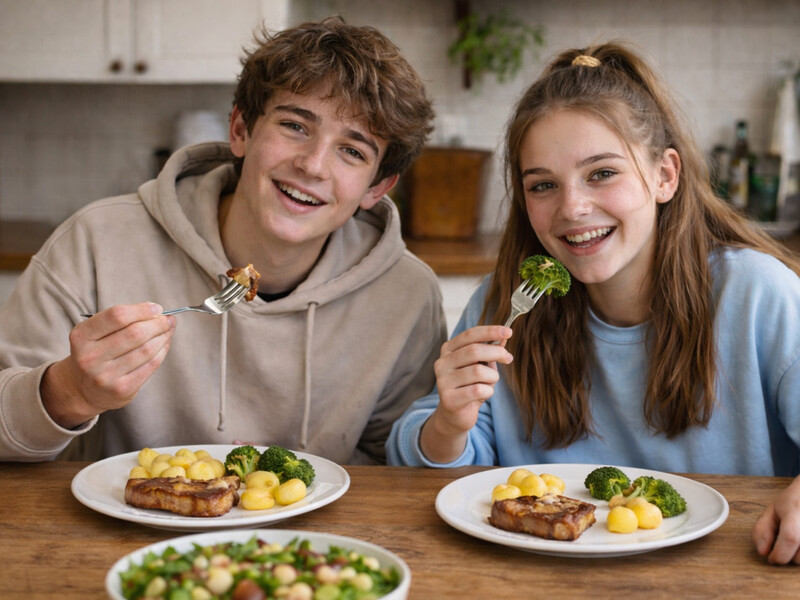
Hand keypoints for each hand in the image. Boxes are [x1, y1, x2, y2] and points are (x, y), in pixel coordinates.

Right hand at [41, 303, 175, 428]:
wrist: (86, 391)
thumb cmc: (98, 353)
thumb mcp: (96, 333)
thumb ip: (122, 320)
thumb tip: (159, 312)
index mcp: (81, 336)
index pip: (117, 316)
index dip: (142, 310)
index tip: (157, 308)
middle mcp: (90, 357)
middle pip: (135, 333)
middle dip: (158, 324)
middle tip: (168, 320)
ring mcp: (105, 375)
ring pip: (146, 349)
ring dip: (163, 337)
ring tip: (168, 330)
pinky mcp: (121, 389)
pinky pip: (150, 365)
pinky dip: (162, 351)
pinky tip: (164, 344)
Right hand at [420, 325, 511, 462]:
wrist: (455, 416)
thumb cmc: (469, 387)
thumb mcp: (480, 366)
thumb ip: (490, 351)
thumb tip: (504, 337)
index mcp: (448, 350)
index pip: (470, 335)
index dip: (490, 331)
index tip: (509, 331)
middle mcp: (442, 363)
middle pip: (474, 351)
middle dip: (496, 352)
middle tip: (508, 358)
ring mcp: (443, 381)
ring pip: (478, 372)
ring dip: (493, 377)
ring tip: (491, 383)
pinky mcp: (448, 399)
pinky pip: (478, 390)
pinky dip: (489, 391)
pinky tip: (485, 394)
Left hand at [752, 475, 799, 563]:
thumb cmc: (795, 502)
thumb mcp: (773, 510)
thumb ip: (762, 530)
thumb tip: (762, 552)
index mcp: (795, 509)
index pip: (791, 538)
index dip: (779, 554)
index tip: (771, 558)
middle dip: (788, 555)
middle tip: (786, 543)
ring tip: (799, 541)